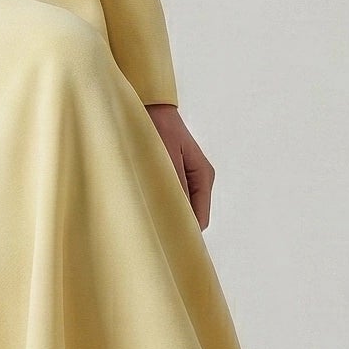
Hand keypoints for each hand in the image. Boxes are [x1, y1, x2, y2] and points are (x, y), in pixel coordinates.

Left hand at [144, 102, 215, 228]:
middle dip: (174, 224)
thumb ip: (173, 186)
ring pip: (180, 208)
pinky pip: (171, 197)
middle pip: (191, 216)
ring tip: (145, 219)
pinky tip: (144, 205)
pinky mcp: (175, 174)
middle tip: (151, 235)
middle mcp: (199, 180)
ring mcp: (188, 177)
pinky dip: (160, 203)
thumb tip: (177, 216)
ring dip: (166, 213)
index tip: (166, 243)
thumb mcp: (165, 157)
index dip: (185, 232)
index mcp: (203, 177)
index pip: (200, 218)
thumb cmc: (157, 127)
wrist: (148, 105)